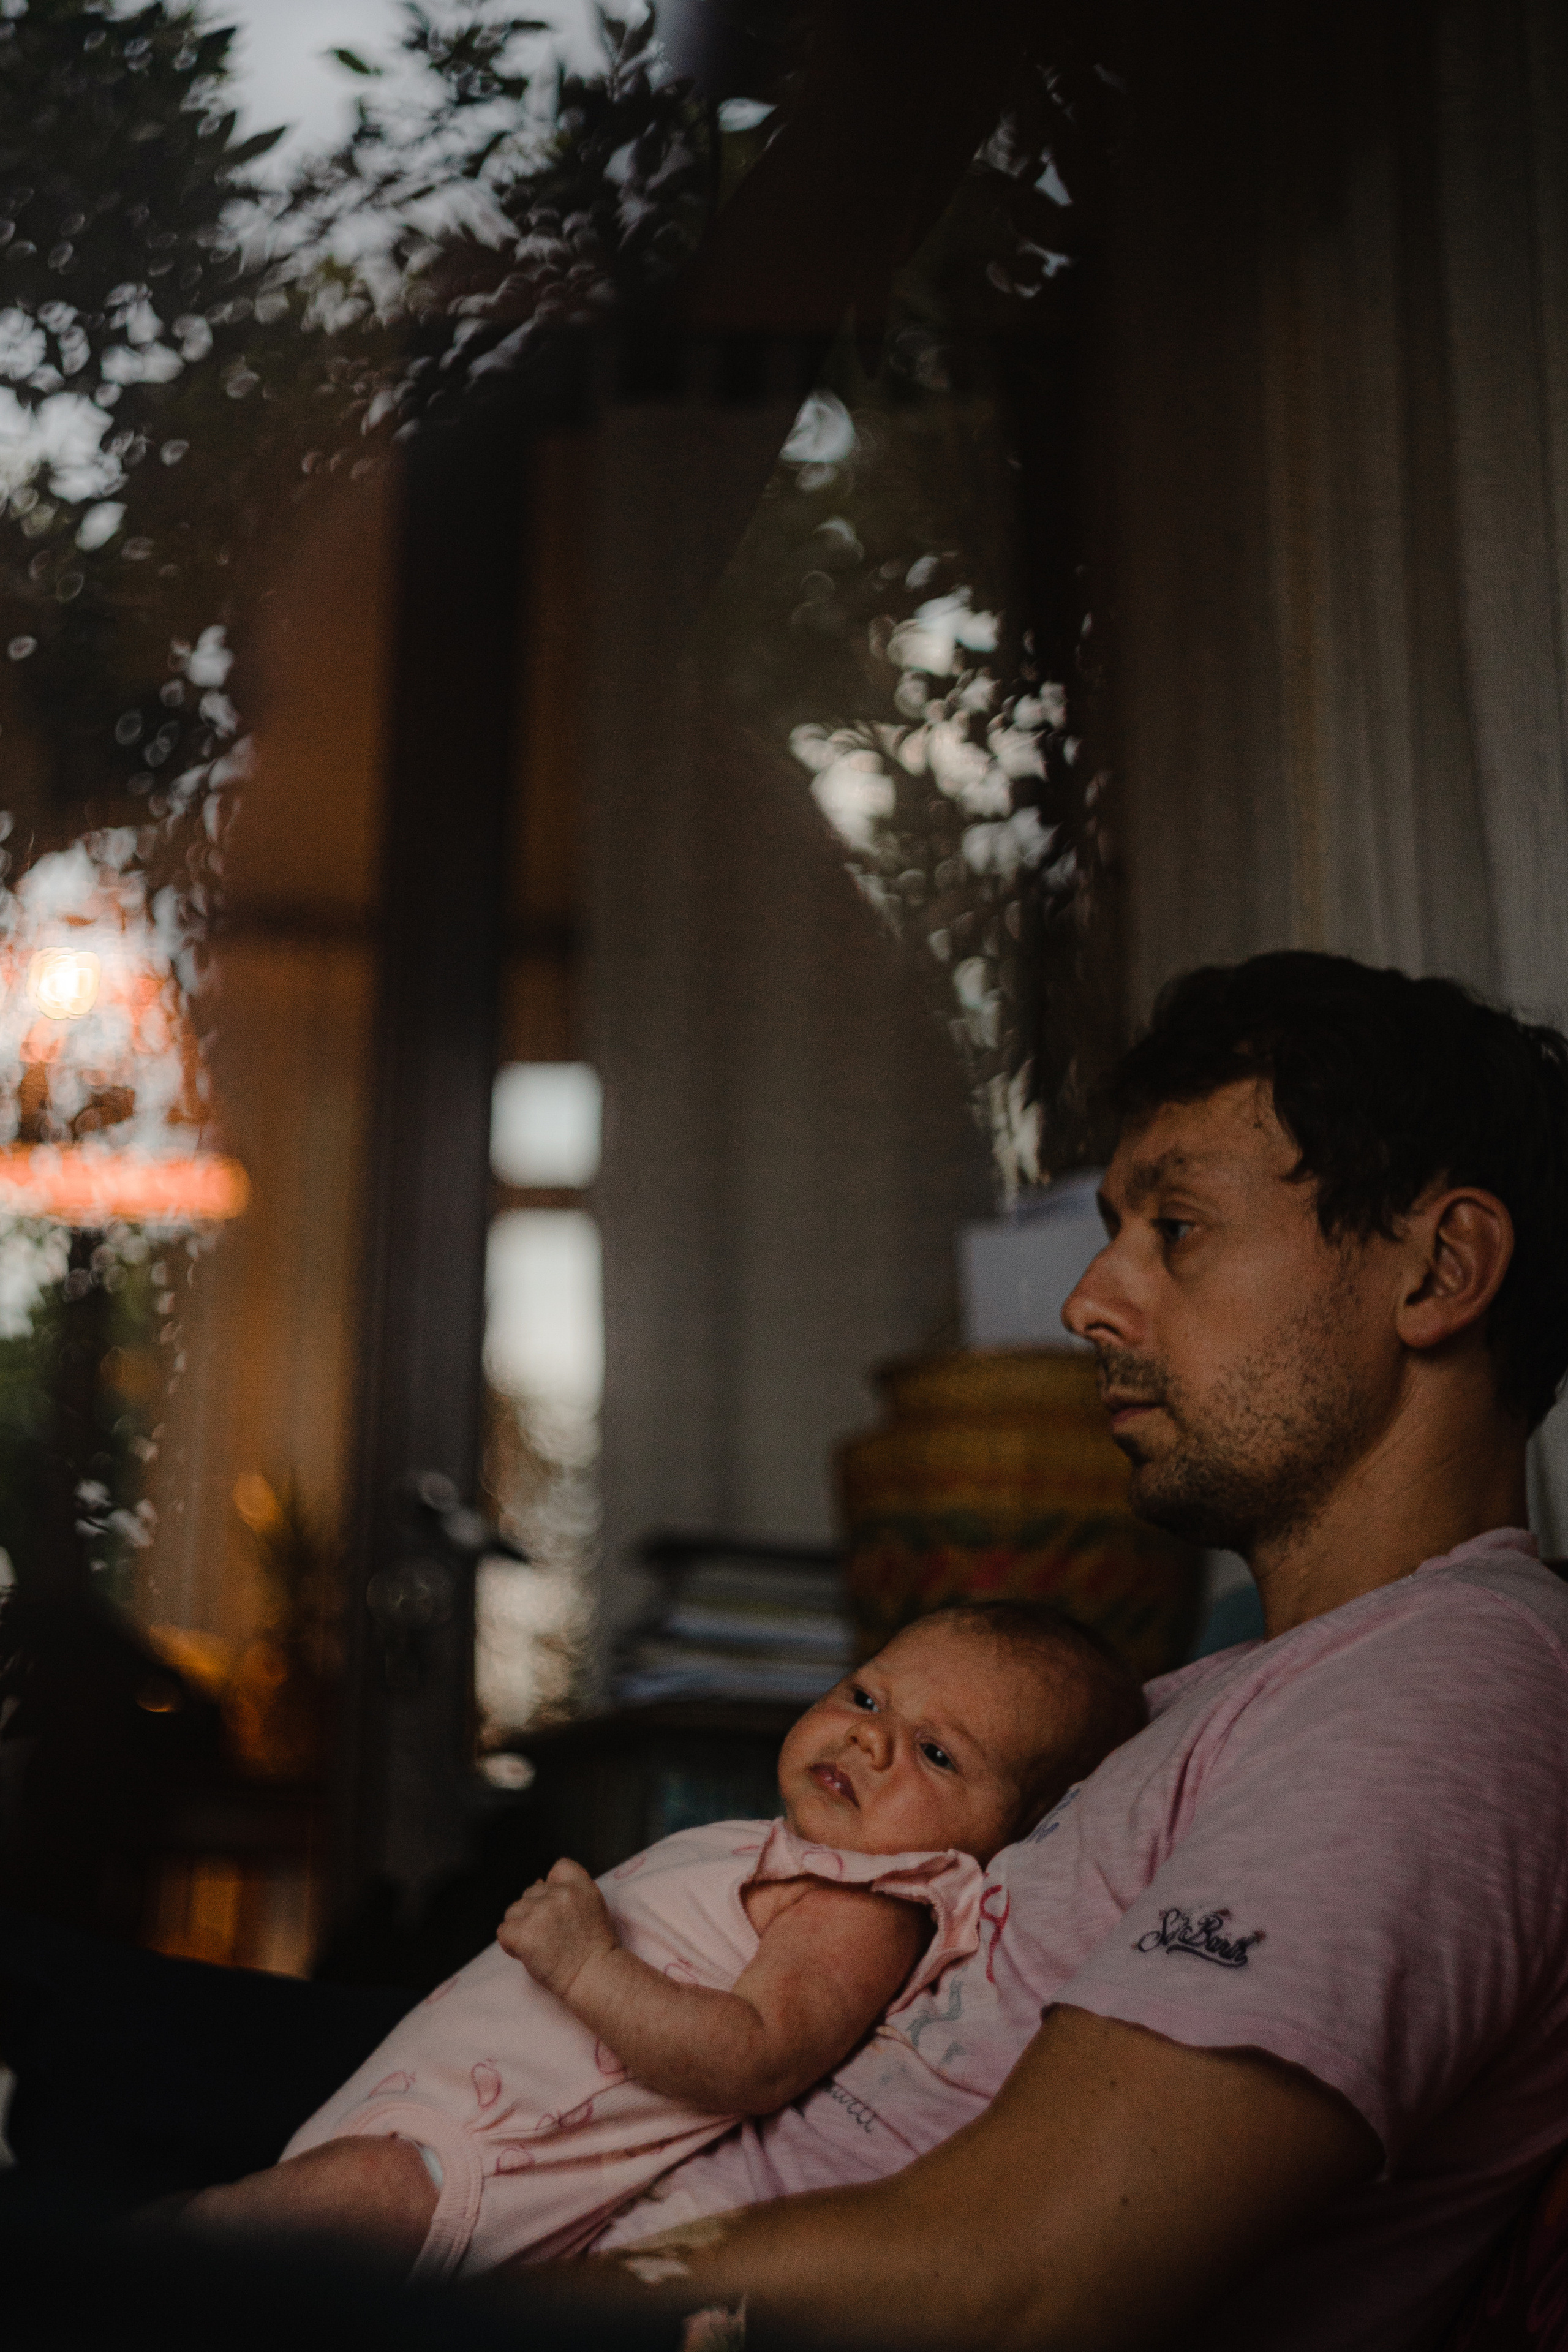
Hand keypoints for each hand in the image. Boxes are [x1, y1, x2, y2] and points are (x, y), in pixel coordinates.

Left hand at [498, 1856, 619, 2000]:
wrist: (595, 1976)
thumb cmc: (593, 1947)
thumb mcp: (591, 1906)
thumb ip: (568, 1891)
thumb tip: (537, 1880)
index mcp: (580, 1884)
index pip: (558, 1867)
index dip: (554, 1887)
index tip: (561, 1911)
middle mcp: (559, 1893)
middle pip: (530, 1892)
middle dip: (535, 1912)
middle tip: (552, 1937)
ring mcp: (540, 1911)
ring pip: (513, 1911)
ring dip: (521, 1927)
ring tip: (541, 1946)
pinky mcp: (524, 1933)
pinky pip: (503, 1931)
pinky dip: (510, 1944)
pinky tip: (527, 1954)